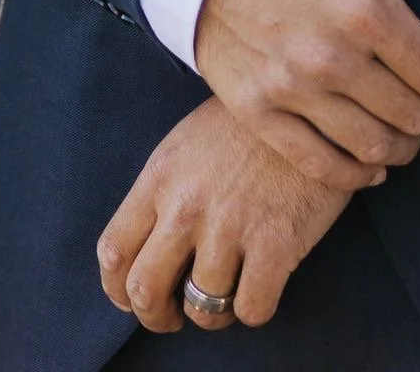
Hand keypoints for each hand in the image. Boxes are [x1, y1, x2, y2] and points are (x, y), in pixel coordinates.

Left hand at [98, 97, 348, 334]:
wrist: (306, 102)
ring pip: (202, 308)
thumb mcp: (187, 144)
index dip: (117, 289)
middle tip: (173, 316)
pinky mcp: (276, 243)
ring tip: (225, 298)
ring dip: (212, 314)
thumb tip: (148, 247)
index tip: (134, 299)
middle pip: (145, 290)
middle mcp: (186, 206)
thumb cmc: (244, 126)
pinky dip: (253, 309)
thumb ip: (163, 192)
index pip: (113, 251)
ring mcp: (230, 226)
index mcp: (160, 178)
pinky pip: (252, 309)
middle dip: (156, 316)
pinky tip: (260, 287)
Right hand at [194, 0, 419, 188]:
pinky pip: (321, 166)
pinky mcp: (259, 111)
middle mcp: (332, 57)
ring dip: (400, 146)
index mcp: (367, 10)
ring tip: (401, 125)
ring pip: (375, 151)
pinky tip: (367, 161)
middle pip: (414, 118)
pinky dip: (354, 175)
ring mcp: (292, 89)